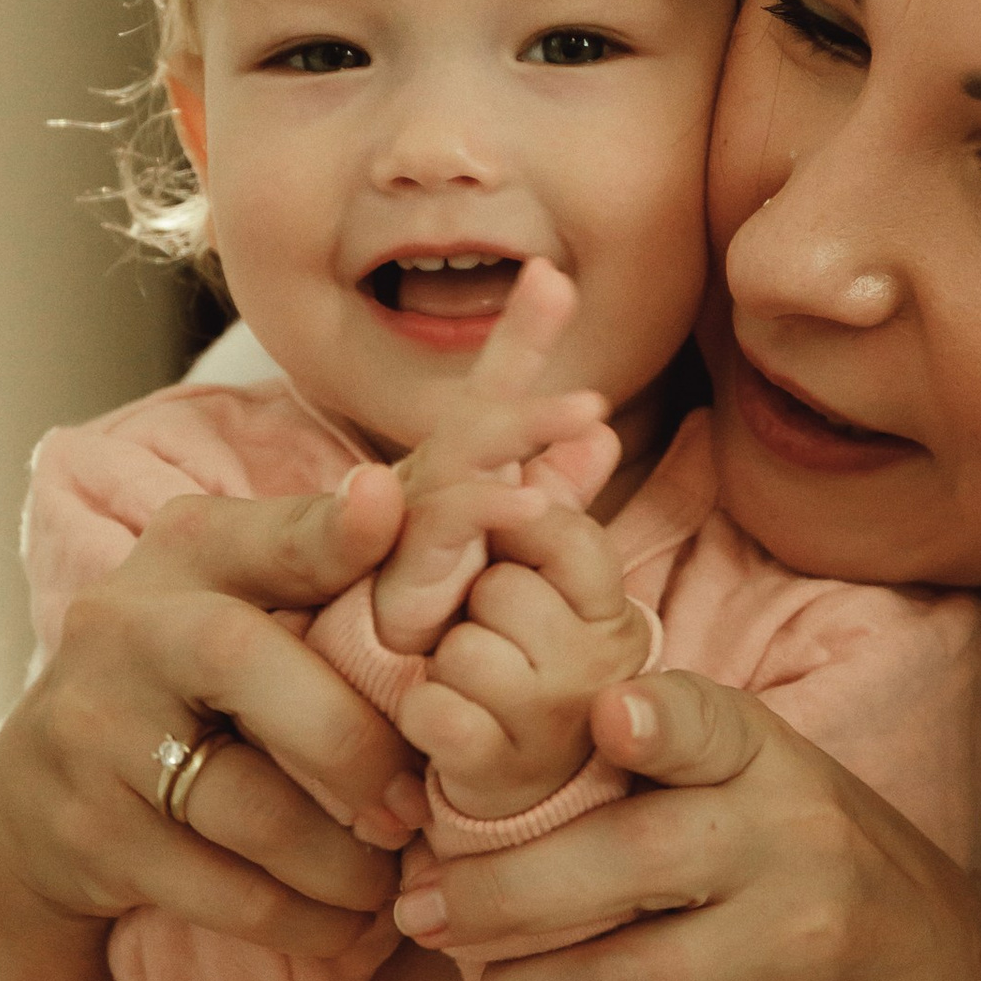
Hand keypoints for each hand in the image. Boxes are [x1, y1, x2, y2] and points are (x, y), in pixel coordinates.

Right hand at [0, 464, 418, 962]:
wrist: (43, 806)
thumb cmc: (198, 690)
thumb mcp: (249, 606)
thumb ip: (347, 563)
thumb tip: (511, 487)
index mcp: (189, 552)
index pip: (267, 532)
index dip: (329, 525)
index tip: (387, 507)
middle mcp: (127, 624)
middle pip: (247, 662)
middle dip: (354, 746)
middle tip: (415, 809)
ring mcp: (94, 730)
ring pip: (250, 803)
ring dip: (343, 858)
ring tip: (387, 877)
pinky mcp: (88, 833)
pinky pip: (226, 890)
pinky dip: (305, 917)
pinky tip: (342, 919)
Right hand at [371, 260, 617, 654]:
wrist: (373, 705)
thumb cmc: (444, 626)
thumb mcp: (515, 550)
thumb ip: (555, 494)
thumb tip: (606, 438)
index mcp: (453, 477)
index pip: (490, 395)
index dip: (521, 337)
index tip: (555, 276)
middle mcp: (420, 488)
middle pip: (471, 406)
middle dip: (517, 351)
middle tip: (561, 294)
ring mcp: (400, 526)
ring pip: (459, 456)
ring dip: (522, 426)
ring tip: (590, 408)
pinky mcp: (393, 576)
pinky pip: (440, 527)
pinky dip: (487, 509)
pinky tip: (533, 500)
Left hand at [395, 501, 651, 819]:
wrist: (517, 806)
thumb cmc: (524, 679)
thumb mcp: (550, 595)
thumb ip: (561, 511)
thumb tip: (597, 428)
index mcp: (613, 615)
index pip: (569, 533)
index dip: (517, 529)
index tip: (502, 553)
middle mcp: (599, 670)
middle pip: (505, 589)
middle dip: (475, 607)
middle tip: (487, 644)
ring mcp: (553, 727)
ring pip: (466, 651)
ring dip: (446, 665)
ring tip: (469, 689)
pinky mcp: (500, 777)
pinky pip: (436, 711)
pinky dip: (423, 714)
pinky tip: (443, 727)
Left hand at [395, 667, 980, 980]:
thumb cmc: (795, 856)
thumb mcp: (758, 777)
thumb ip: (659, 753)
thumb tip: (482, 750)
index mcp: (771, 762)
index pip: (716, 726)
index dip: (662, 721)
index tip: (610, 719)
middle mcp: (789, 846)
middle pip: (625, 866)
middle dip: (498, 894)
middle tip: (421, 908)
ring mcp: (788, 950)